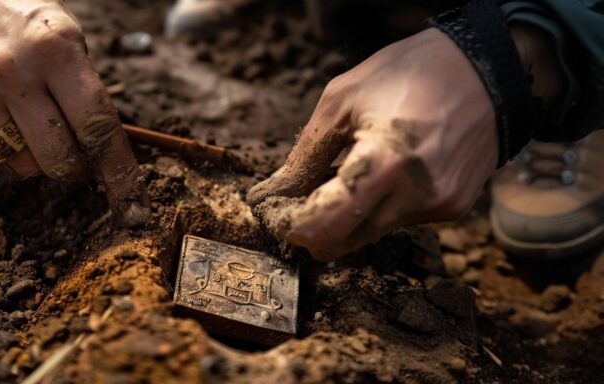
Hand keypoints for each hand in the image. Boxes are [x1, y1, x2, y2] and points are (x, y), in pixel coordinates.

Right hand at [0, 0, 148, 224]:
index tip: (134, 205)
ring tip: (43, 130)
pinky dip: (11, 149)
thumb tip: (102, 149)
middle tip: (81, 154)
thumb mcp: (69, 36)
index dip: (119, 171)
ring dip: (42, 161)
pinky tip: (13, 119)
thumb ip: (84, 89)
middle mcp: (15, 74)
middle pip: (59, 158)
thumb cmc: (28, 12)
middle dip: (78, 169)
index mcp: (56, 53)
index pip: (97, 127)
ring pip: (23, 164)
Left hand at [248, 28, 498, 260]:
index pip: (323, 223)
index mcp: (384, 163)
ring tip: (336, 182)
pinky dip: (377, 208)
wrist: (490, 70)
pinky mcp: (453, 208)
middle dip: (311, 230)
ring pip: (370, 234)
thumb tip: (274, 193)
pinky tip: (378, 176)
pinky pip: (399, 221)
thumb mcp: (342, 98)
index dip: (291, 225)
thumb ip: (305, 154)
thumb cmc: (412, 72)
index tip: (274, 213)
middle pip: (344, 241)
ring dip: (344, 219)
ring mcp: (438, 206)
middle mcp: (415, 195)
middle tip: (293, 206)